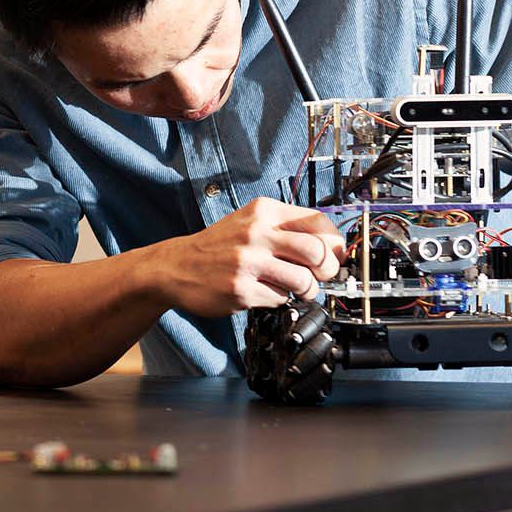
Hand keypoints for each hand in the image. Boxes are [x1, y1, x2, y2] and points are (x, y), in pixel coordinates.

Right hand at [148, 198, 344, 318]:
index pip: (319, 223)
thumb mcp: (250, 222)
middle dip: (327, 270)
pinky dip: (280, 299)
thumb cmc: (219, 246)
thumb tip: (331, 248)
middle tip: (319, 276)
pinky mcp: (241, 289)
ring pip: (304, 280)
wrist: (175, 266)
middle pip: (317, 252)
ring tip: (296, 289)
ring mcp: (248, 262)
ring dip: (307, 290)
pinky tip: (266, 292)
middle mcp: (256, 233)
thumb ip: (286, 230)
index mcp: (263, 212)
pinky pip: (280, 299)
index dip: (336, 244)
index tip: (335, 256)